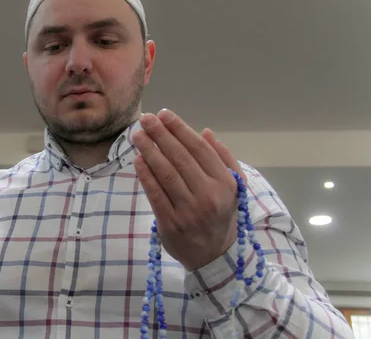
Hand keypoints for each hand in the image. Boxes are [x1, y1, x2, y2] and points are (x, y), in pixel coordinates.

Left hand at [132, 109, 245, 270]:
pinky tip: (138, 160)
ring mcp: (189, 211)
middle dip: (161, 135)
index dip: (180, 129)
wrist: (215, 256)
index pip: (200, 149)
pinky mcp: (171, 224)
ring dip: (149, 151)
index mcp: (225, 183)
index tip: (165, 114)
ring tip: (137, 135)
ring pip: (166, 174)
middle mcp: (209, 195)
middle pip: (180, 158)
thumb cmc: (222, 214)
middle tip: (146, 119)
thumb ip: (223, 159)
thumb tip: (206, 132)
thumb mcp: (233, 187)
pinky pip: (156, 195)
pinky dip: (146, 176)